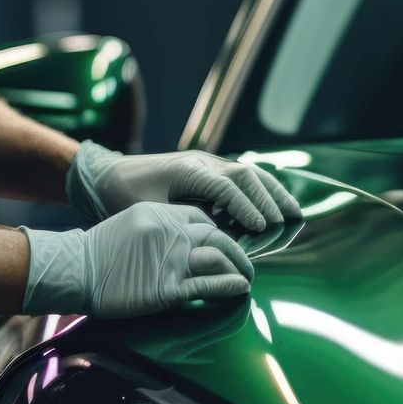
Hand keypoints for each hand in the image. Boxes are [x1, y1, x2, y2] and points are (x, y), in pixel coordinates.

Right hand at [21, 203, 254, 318]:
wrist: (75, 270)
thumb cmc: (100, 251)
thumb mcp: (132, 222)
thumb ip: (160, 226)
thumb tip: (185, 236)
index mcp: (161, 213)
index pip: (204, 218)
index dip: (221, 232)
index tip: (227, 245)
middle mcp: (171, 232)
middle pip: (219, 237)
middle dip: (239, 251)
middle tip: (247, 263)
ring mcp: (171, 259)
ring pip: (219, 258)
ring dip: (240, 268)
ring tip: (248, 278)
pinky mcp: (168, 288)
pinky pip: (209, 284)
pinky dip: (230, 285)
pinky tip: (240, 287)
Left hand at [66, 142, 302, 232]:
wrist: (108, 175)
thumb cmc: (124, 196)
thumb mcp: (148, 212)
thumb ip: (180, 223)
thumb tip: (211, 240)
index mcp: (189, 171)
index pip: (227, 187)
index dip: (246, 207)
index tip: (261, 228)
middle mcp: (203, 163)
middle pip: (245, 175)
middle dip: (269, 198)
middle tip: (287, 222)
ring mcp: (208, 163)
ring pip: (250, 172)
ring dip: (273, 191)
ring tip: (294, 211)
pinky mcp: (209, 170)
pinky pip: (242, 176)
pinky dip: (262, 189)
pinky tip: (275, 205)